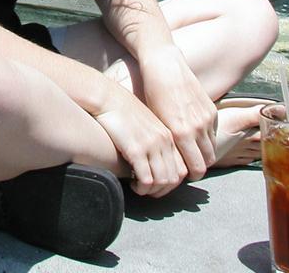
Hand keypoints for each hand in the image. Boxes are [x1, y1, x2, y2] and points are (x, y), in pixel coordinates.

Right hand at [94, 81, 187, 197]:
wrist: (107, 97)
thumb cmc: (122, 110)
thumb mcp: (146, 122)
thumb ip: (154, 139)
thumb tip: (153, 160)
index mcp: (168, 135)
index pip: (182, 169)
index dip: (171, 183)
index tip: (158, 185)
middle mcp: (164, 141)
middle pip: (174, 178)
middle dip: (162, 190)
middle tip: (148, 191)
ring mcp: (151, 145)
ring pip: (161, 182)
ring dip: (151, 191)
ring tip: (139, 188)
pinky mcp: (136, 149)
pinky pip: (146, 179)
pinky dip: (141, 188)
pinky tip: (132, 184)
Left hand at [139, 44, 216, 180]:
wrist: (164, 66)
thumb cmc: (152, 93)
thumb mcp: (155, 120)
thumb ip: (167, 142)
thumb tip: (170, 161)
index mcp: (181, 133)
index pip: (196, 168)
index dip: (191, 175)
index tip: (184, 175)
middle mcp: (197, 127)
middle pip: (207, 161)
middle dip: (199, 167)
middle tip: (189, 167)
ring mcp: (207, 117)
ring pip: (213, 147)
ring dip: (204, 152)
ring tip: (192, 152)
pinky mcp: (211, 109)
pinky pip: (214, 132)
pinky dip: (207, 137)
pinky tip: (196, 134)